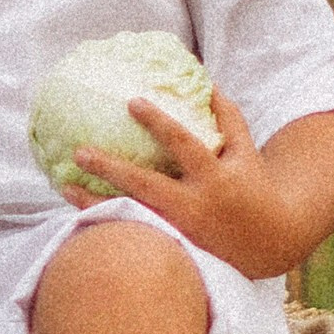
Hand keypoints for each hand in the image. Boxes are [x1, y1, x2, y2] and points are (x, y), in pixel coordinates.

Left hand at [69, 90, 305, 278]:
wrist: (270, 244)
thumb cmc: (253, 188)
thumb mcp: (246, 152)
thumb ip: (228, 118)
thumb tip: (207, 83)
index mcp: (214, 177)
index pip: (183, 143)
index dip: (158, 121)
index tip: (131, 102)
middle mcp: (194, 206)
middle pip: (145, 186)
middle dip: (111, 168)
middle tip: (80, 150)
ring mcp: (180, 233)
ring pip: (131, 217)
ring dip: (94, 202)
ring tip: (63, 186)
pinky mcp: (171, 251)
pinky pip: (132, 237)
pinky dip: (106, 227)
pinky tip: (78, 216)